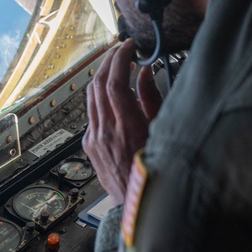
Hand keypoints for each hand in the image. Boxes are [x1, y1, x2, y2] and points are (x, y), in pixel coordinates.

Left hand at [83, 39, 162, 204]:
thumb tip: (145, 73)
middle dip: (109, 60)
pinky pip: (91, 112)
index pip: (115, 82)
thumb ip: (151, 99)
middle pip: (99, 83)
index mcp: (126, 127)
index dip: (120, 59)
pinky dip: (100, 95)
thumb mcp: (161, 132)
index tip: (129, 46)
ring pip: (91, 96)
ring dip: (102, 75)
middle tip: (121, 49)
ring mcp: (94, 138)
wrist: (138, 204)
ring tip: (116, 65)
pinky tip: (112, 93)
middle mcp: (105, 131)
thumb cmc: (156, 171)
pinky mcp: (89, 144)